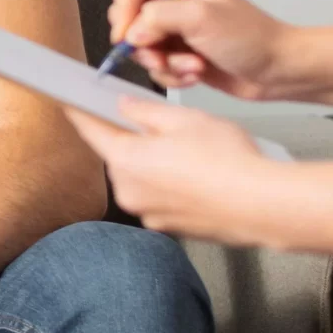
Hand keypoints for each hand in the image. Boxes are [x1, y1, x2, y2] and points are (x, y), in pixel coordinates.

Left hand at [65, 96, 278, 239]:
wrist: (263, 206)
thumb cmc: (228, 161)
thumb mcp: (184, 119)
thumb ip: (145, 111)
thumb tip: (125, 107)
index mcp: (126, 160)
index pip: (91, 131)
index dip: (80, 113)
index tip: (69, 104)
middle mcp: (130, 192)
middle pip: (119, 156)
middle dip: (135, 141)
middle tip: (167, 128)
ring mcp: (149, 214)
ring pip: (142, 178)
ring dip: (157, 164)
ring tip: (196, 154)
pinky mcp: (170, 228)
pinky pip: (162, 198)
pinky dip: (174, 186)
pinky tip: (202, 176)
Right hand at [108, 0, 293, 97]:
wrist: (277, 70)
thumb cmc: (251, 37)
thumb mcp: (202, 18)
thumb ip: (158, 18)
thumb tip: (130, 34)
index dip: (122, 11)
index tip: (129, 37)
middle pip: (127, 18)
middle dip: (145, 44)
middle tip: (163, 56)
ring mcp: (173, 27)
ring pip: (140, 48)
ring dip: (164, 64)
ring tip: (193, 66)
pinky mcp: (177, 52)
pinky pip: (155, 67)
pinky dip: (172, 75)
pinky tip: (196, 73)